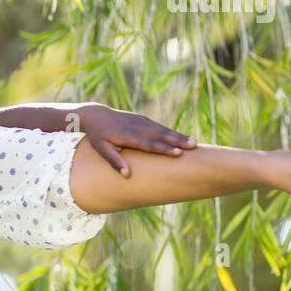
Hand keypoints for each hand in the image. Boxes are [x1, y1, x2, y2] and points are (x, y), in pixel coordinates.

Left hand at [77, 104, 196, 175]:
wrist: (96, 115)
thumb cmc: (98, 136)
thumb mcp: (101, 149)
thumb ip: (114, 161)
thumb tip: (127, 175)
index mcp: (128, 135)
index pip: (149, 144)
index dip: (164, 149)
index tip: (178, 153)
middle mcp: (138, 126)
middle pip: (160, 135)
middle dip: (178, 141)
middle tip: (194, 146)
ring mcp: (142, 121)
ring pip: (163, 130)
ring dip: (178, 136)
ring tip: (194, 142)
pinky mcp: (144, 119)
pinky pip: (160, 127)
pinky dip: (172, 132)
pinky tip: (183, 138)